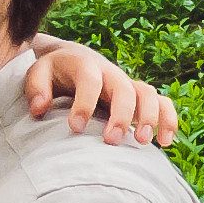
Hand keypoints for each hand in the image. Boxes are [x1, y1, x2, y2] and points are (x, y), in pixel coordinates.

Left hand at [19, 34, 181, 147]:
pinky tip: (165, 142)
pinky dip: (168, 119)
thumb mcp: (38, 73)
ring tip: (142, 142)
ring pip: (148, 93)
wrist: (73, 60)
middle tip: (111, 142)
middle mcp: (110, 73)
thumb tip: (39, 108)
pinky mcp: (138, 98)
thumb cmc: (54, 72)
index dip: (84, 103)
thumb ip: (36, 88)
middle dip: (120, 115)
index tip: (76, 128)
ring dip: (149, 117)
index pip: (89, 79)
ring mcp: (127, 85)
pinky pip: (162, 103)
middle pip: (123, 88)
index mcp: (84, 65)